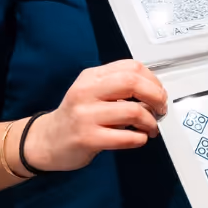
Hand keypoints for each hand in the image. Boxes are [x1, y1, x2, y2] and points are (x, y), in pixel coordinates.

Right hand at [21, 60, 167, 171]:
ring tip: (150, 128)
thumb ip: (117, 87)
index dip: (153, 80)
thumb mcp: (91, 92)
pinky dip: (139, 138)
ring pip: (133, 111)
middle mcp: (87, 91)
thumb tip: (153, 92)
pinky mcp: (87, 138)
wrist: (46, 141)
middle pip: (133, 83)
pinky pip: (125, 137)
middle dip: (156, 96)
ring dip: (150, 122)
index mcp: (91, 76)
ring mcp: (86, 115)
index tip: (159, 92)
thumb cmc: (75, 116)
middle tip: (161, 109)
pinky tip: (138, 139)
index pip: (131, 67)